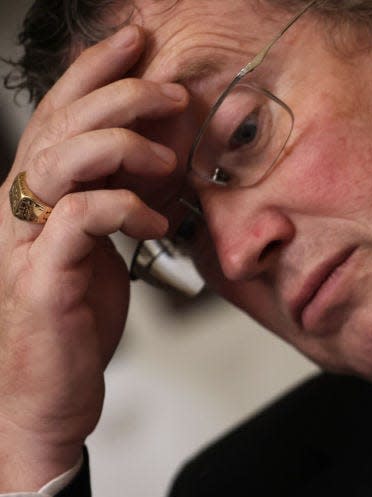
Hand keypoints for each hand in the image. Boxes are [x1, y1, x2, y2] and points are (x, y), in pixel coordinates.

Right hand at [0, 25, 188, 491]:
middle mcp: (18, 210)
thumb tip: (160, 161)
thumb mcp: (99, 251)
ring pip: (57, 164)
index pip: (59, 117)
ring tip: (165, 157)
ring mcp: (24, 243)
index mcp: (34, 197)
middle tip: (171, 91)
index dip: (94, 73)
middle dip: (117, 96)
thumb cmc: (73, 324)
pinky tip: (154, 217)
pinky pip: (76, 223)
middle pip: (58, 127)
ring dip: (118, 147)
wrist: (45, 398)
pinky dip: (121, 208)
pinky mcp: (42, 281)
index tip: (137, 42)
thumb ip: (115, 202)